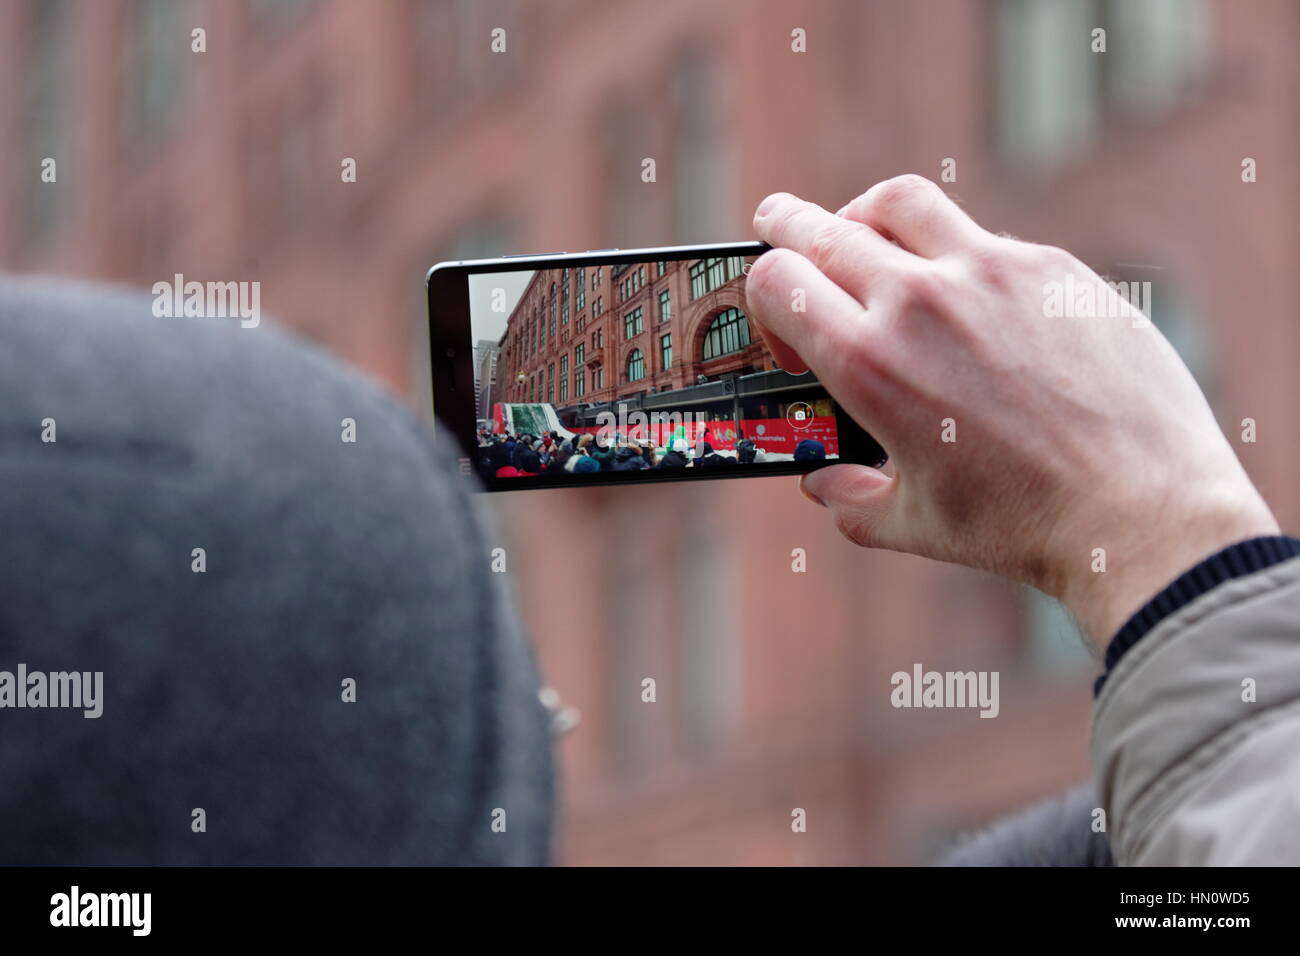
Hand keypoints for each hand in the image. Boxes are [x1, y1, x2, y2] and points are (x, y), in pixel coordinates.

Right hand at [747, 175, 1277, 646]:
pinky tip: (969, 293)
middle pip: (824, 228)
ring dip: (866, 214)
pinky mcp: (1053, 269)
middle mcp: (921, 302)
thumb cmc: (1022, 526)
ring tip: (865, 230)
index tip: (779, 316)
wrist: (1143, 511)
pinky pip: (983, 237)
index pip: (777, 280)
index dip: (762, 292)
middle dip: (786, 224)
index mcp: (870, 365)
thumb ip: (851, 498)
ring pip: (902, 204)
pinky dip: (954, 253)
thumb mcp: (913, 524)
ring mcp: (992, 272)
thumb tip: (822, 485)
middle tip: (776, 220)